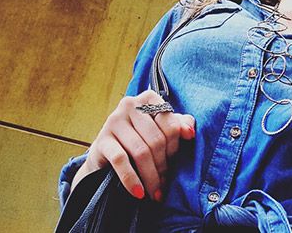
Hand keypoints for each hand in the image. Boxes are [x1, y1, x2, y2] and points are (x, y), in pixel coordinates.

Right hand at [73, 89, 195, 201]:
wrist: (105, 157)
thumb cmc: (139, 140)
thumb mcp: (160, 130)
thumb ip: (178, 126)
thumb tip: (190, 133)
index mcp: (148, 98)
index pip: (170, 124)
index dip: (175, 148)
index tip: (174, 165)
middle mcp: (130, 104)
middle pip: (157, 139)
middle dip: (163, 166)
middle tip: (164, 185)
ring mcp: (114, 121)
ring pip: (141, 151)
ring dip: (151, 177)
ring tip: (155, 193)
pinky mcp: (102, 141)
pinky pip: (121, 161)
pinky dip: (131, 179)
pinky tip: (139, 193)